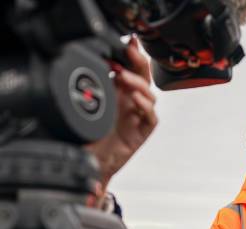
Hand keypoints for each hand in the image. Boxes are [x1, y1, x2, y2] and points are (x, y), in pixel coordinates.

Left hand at [86, 36, 157, 191]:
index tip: (127, 41)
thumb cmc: (91, 136)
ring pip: (149, 93)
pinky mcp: (143, 131)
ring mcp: (138, 116)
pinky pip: (151, 116)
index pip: (130, 68)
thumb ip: (92, 86)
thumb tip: (89, 63)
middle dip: (138, 61)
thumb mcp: (87, 106)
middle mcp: (131, 102)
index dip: (132, 53)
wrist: (93, 162)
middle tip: (128, 51)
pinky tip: (135, 98)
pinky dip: (145, 105)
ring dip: (138, 83)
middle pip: (143, 76)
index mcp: (119, 92)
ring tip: (124, 77)